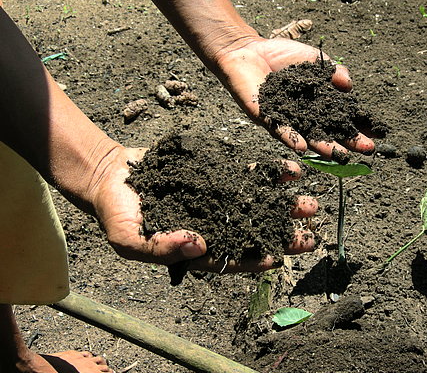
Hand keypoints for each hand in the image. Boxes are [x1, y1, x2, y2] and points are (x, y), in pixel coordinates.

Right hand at [89, 146, 316, 270]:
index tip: (278, 258)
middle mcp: (214, 226)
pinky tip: (290, 171)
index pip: (230, 258)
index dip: (254, 259)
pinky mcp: (218, 175)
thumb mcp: (128, 239)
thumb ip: (160, 248)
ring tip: (310, 204)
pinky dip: (268, 172)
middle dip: (282, 235)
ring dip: (284, 205)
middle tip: (310, 236)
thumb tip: (198, 245)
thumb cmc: (118, 214)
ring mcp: (218, 200)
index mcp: (196, 249)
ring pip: (258, 204)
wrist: (111, 176)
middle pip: (253, 233)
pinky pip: (248, 174)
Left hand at [214, 37, 375, 158]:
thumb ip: (333, 71)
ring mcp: (287, 119)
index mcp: (318, 103)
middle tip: (367, 150)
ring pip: (308, 136)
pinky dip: (292, 139)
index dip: (360, 124)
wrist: (247, 51)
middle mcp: (305, 116)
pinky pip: (280, 131)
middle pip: (330, 132)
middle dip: (348, 141)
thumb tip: (349, 85)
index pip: (343, 117)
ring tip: (340, 156)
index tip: (378, 132)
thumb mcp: (314, 61)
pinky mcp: (267, 117)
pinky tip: (304, 148)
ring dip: (324, 147)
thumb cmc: (281, 56)